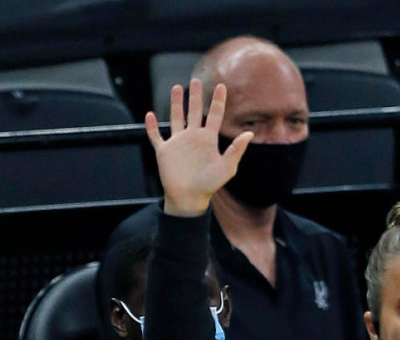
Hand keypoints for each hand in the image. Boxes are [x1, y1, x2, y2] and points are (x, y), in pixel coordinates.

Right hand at [144, 79, 251, 217]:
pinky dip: (152, 127)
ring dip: (176, 104)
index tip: (222, 86)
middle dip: (196, 96)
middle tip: (196, 81)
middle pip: (195, 111)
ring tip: (177, 88)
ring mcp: (178, 143)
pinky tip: (150, 115)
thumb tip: (250, 134)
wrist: (189, 199)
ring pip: (176, 118)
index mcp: (208, 140)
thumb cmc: (209, 186)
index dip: (218, 101)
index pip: (215, 116)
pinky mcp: (164, 151)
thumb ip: (237, 150)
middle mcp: (193, 138)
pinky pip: (156, 136)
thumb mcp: (226, 168)